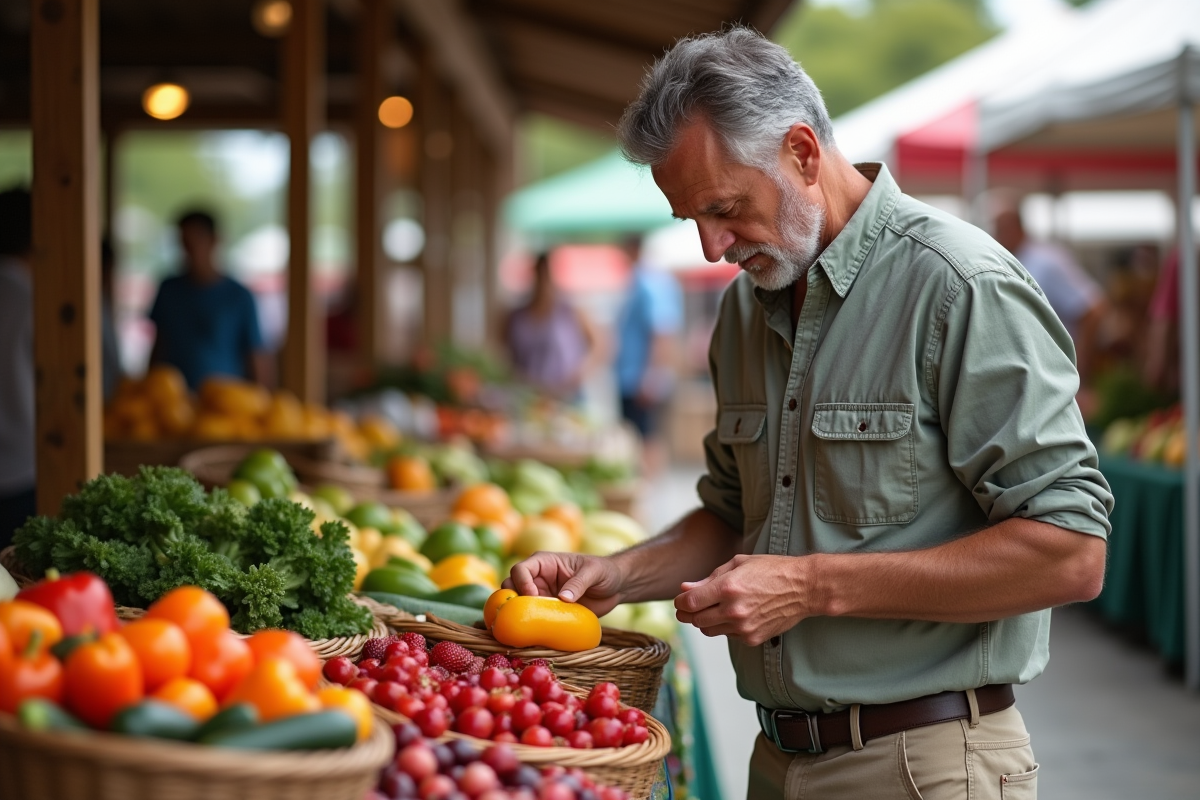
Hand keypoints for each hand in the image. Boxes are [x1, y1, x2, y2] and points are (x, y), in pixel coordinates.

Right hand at [504, 552, 624, 617]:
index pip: (521, 569)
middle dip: (511, 600)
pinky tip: (535, 635)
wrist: (615, 587)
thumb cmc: (605, 572)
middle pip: (511, 587)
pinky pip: (533, 618)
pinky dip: (530, 626)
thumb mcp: (594, 573)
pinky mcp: (548, 611)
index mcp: (545, 563)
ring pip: (518, 605)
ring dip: (518, 614)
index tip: (533, 597)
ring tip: (526, 625)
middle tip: (523, 614)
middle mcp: (538, 579)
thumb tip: (563, 598)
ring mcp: (542, 596)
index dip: (521, 583)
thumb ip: (579, 583)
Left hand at [673, 554, 814, 645]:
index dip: (679, 602)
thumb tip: (684, 588)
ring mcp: (743, 627)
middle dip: (688, 613)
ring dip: (705, 621)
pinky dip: (724, 627)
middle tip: (690, 606)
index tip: (680, 600)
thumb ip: (709, 578)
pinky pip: (727, 636)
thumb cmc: (771, 570)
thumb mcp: (738, 564)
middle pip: (696, 620)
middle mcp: (733, 610)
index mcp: (727, 587)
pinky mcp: (752, 638)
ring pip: (709, 631)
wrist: (803, 588)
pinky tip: (733, 615)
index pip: (689, 603)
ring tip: (713, 609)